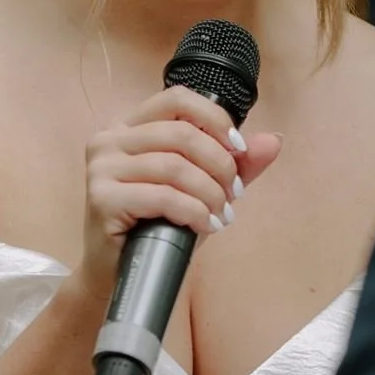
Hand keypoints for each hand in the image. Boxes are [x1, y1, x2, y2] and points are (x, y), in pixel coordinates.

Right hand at [77, 86, 281, 303]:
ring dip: (210, 193)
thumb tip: (273, 141)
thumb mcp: (200, 189)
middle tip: (233, 195)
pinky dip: (193, 212)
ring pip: (175, 166)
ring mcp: (101, 168)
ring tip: (220, 215)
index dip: (214, 119)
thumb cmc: (157, 226)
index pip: (177, 99)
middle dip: (220, 165)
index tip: (239, 149)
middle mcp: (109, 139)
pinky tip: (204, 226)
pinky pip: (163, 196)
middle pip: (181, 133)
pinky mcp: (102, 199)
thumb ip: (235, 164)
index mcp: (128, 126)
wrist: (120, 274)